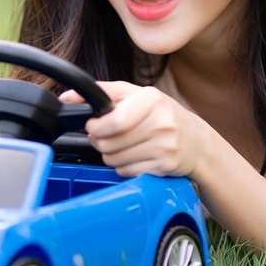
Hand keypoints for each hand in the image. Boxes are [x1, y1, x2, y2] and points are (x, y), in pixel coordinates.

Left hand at [61, 81, 208, 178]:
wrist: (196, 142)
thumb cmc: (162, 114)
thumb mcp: (137, 95)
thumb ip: (103, 93)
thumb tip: (68, 96)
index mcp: (151, 100)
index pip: (113, 121)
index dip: (96, 127)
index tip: (94, 125)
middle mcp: (161, 123)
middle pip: (108, 142)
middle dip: (100, 141)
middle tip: (108, 135)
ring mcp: (164, 147)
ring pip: (113, 159)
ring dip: (111, 155)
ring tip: (124, 145)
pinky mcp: (163, 167)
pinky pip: (126, 171)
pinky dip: (124, 166)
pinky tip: (136, 156)